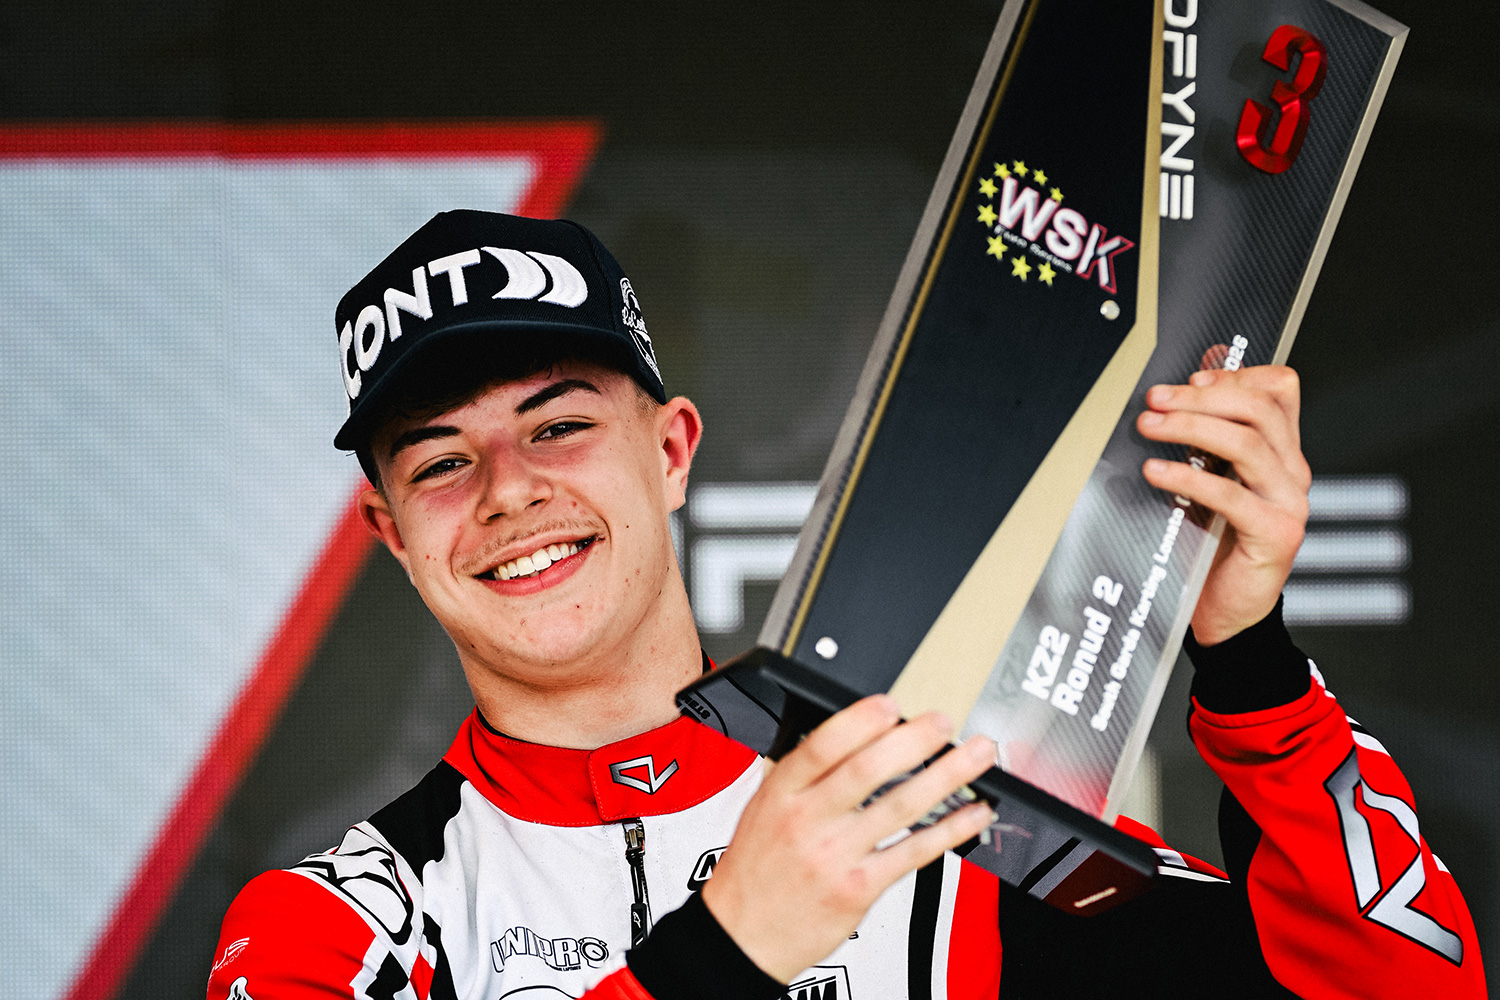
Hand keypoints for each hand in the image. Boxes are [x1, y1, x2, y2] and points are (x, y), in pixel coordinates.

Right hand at [700, 695, 995, 982]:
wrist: (742, 938)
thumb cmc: (755, 872)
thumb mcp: (762, 809)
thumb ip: (802, 775)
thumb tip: (852, 734)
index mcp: (781, 793)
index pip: (821, 747)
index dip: (858, 721)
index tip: (890, 705)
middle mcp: (808, 821)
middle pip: (867, 771)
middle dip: (913, 741)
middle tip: (943, 722)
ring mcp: (835, 856)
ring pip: (900, 807)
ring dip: (946, 777)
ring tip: (976, 756)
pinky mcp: (859, 888)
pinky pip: (914, 852)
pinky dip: (950, 830)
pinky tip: (973, 814)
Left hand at [1136, 364, 1310, 644]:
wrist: (1225, 612)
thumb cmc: (1212, 544)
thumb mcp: (1208, 479)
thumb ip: (1204, 438)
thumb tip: (1183, 386)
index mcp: (1281, 452)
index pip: (1280, 390)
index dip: (1237, 374)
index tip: (1190, 377)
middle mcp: (1292, 473)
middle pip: (1260, 410)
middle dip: (1202, 397)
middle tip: (1155, 400)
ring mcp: (1289, 503)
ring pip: (1249, 444)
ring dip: (1192, 427)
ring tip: (1149, 427)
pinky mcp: (1276, 535)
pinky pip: (1230, 495)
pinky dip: (1188, 478)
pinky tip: (1156, 472)